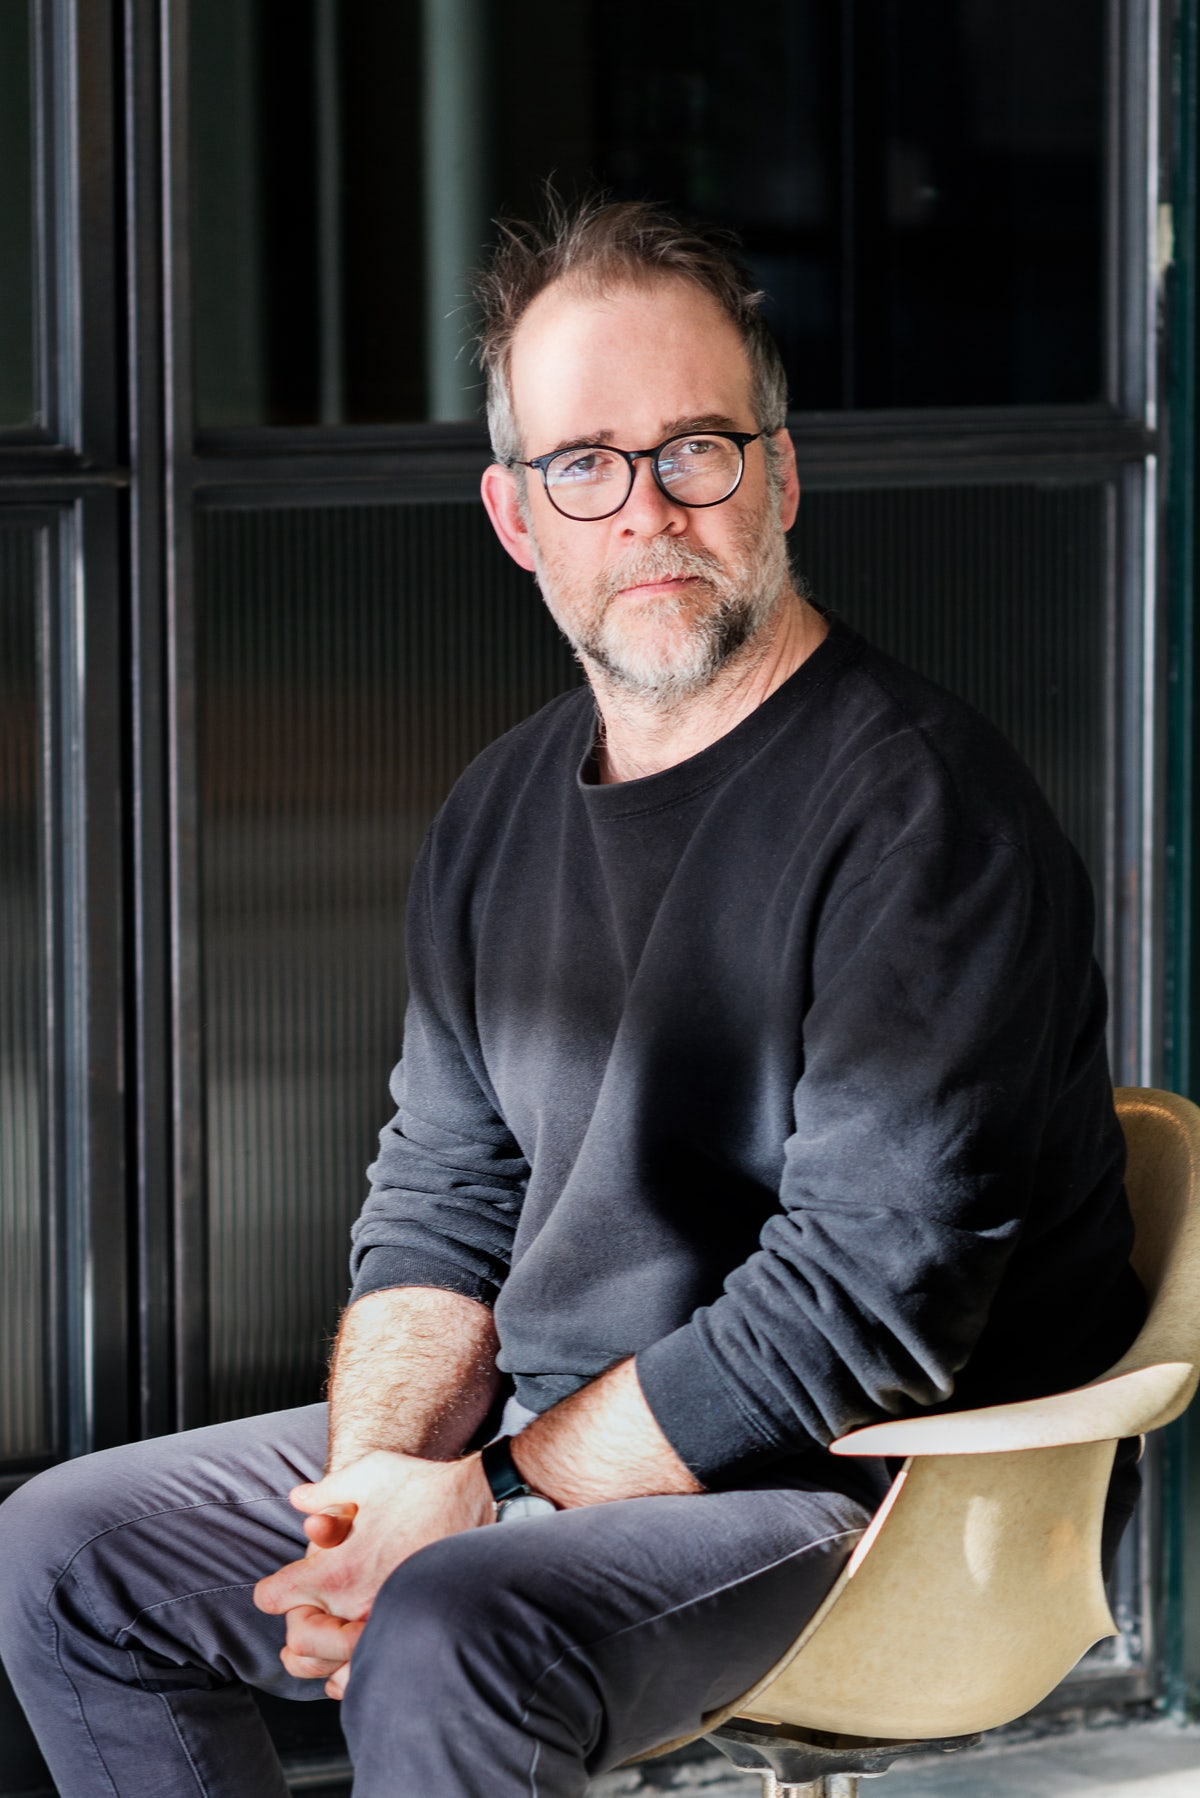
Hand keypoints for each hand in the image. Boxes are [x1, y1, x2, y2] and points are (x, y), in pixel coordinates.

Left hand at [253, 1449, 492, 1695]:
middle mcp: (354, 1604)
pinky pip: (366, 1675)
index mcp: (336, 1568)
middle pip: (297, 1643)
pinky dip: (352, 1672)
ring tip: (322, 1643)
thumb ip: (325, 1490)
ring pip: (328, 1670)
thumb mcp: (369, 1472)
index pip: (275, 1596)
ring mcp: (382, 1624)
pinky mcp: (408, 1632)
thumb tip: (298, 1500)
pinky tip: (355, 1654)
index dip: (273, 1589)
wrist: (480, 1503)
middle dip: (293, 1628)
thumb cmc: (422, 1486)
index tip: (278, 1587)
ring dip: (318, 1657)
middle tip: (301, 1615)